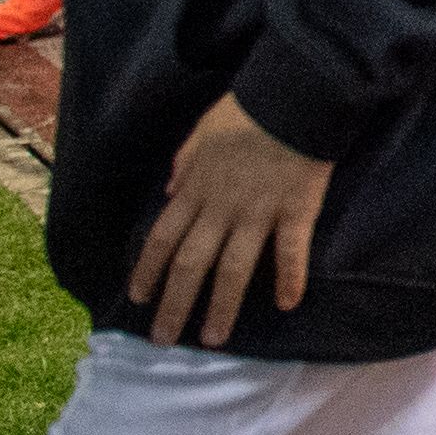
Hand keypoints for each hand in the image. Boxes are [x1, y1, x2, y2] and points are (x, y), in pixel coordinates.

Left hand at [130, 94, 332, 346]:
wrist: (296, 93)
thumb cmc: (248, 110)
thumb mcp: (203, 130)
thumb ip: (184, 163)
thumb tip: (169, 192)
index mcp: (196, 188)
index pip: (163, 237)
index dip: (148, 271)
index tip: (139, 299)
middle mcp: (221, 207)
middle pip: (191, 264)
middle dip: (175, 304)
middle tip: (164, 340)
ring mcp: (259, 212)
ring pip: (234, 268)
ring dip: (222, 306)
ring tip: (214, 338)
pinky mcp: (296, 210)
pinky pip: (291, 251)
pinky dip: (289, 278)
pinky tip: (287, 303)